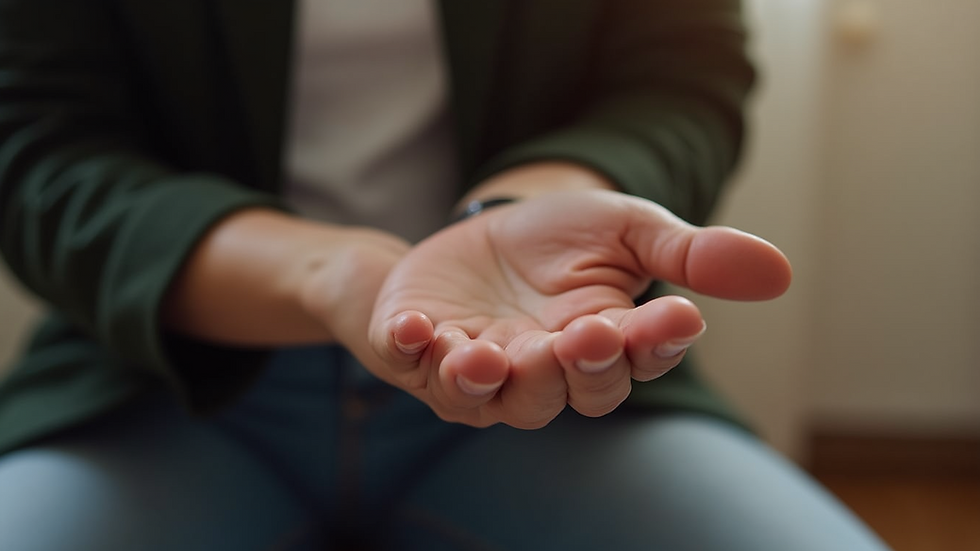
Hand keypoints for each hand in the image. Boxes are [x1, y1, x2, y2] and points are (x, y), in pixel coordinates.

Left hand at [367, 189, 791, 428]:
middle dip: (575, 368)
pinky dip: (410, 352)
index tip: (676, 315)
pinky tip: (415, 328)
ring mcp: (477, 366)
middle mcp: (541, 369)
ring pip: (486, 398)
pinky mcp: (418, 350)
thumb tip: (778, 272)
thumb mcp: (627, 230)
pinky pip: (411, 366)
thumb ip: (689, 254)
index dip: (654, 344)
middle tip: (587, 335)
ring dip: (486, 380)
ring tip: (485, 355)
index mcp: (599, 344)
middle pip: (564, 392)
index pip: (635, 360)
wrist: (481, 231)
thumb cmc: (561, 241)